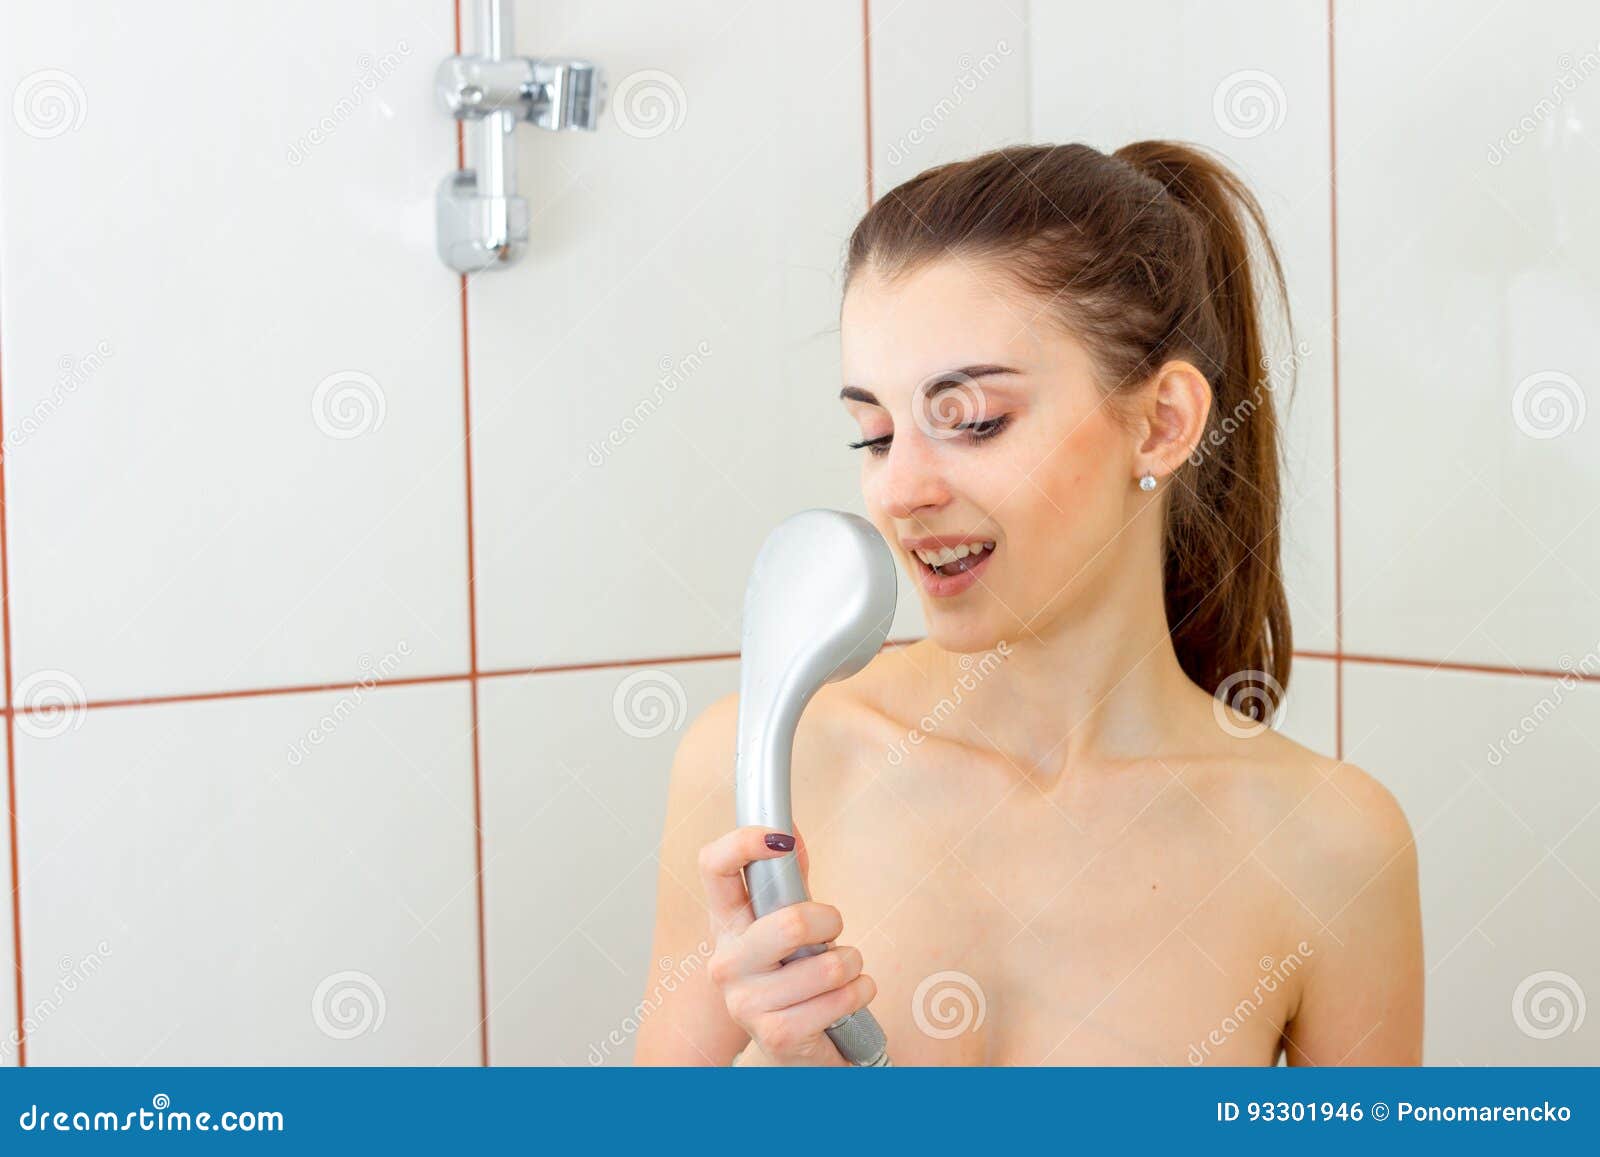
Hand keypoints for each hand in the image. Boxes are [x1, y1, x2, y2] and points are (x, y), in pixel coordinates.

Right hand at [697, 825, 875, 1065]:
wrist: (792, 1045)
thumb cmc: (791, 973)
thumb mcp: (786, 921)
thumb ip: (789, 877)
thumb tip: (788, 827)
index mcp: (726, 923)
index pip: (713, 868)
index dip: (743, 843)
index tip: (778, 838)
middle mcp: (726, 961)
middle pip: (789, 923)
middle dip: (829, 920)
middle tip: (833, 927)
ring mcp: (746, 1002)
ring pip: (825, 966)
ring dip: (851, 963)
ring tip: (845, 969)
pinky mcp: (775, 1036)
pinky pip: (837, 1001)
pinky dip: (859, 993)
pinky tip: (850, 995)